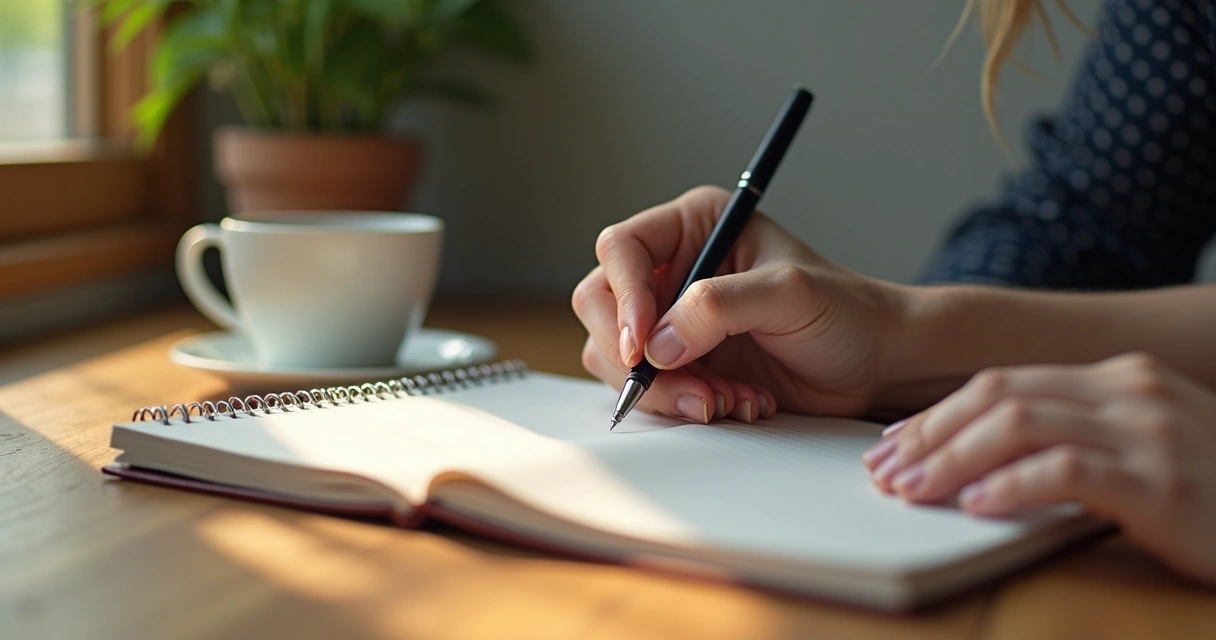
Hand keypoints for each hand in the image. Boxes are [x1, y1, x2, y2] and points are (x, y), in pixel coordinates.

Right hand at [572, 185, 907, 422]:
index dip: (623, 298)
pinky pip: (647, 387)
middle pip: (601, 304)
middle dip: (636, 355)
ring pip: (616, 354)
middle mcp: (673, 268)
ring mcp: (671, 319)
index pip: (622, 250)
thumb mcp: (790, 294)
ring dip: (666, 387)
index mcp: (695, 226)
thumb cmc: (845, 313)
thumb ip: (720, 306)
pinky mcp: (680, 362)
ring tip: (727, 398)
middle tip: (689, 387)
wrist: (873, 363)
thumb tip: (659, 344)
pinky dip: (681, 403)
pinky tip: (733, 402)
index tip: (643, 345)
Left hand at [863, 352, 1215, 583]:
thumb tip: (977, 459)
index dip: (938, 414)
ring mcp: (1149, 432)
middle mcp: (1130, 390)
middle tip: (884, 469)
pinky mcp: (1163, 481)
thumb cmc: (1209, 491)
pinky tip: (977, 506)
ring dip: (952, 460)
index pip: (1002, 383)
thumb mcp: (1139, 446)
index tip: (893, 443)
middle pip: (1000, 397)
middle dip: (930, 433)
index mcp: (1117, 376)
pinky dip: (1012, 486)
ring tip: (911, 489)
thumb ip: (1072, 436)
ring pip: (1020, 426)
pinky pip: (1068, 472)